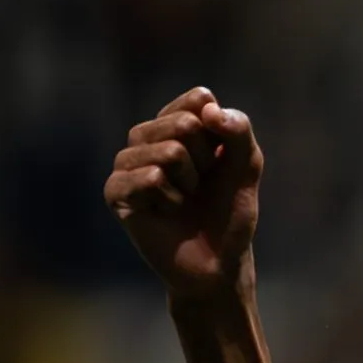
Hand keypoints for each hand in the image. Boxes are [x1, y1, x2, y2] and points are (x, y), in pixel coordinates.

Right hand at [104, 87, 263, 303]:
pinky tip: (166, 213)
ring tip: (184, 200)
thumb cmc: (229, 213)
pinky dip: (171, 200)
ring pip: (168, 151)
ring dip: (189, 184)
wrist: (217, 262)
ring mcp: (127, 162)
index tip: (220, 163)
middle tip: (201, 186)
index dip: (220, 135)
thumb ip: (239, 131)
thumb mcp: (247, 168)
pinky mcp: (115, 190)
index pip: (199, 100)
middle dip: (206, 162)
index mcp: (177, 122)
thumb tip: (209, 109)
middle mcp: (147, 137)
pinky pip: (150, 178)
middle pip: (184, 124)